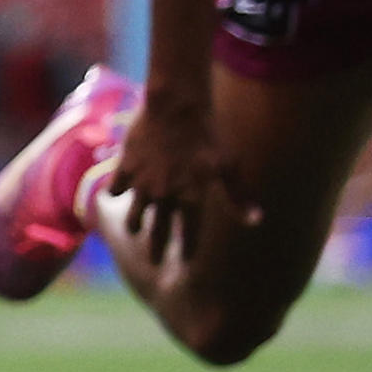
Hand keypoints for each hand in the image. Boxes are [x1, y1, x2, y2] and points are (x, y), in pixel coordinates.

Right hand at [101, 81, 251, 271]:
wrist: (176, 108)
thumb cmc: (208, 136)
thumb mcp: (228, 167)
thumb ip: (238, 197)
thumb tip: (256, 222)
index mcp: (191, 199)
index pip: (189, 235)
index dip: (188, 251)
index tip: (187, 263)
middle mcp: (165, 197)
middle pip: (158, 234)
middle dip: (157, 251)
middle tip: (154, 263)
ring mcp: (143, 185)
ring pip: (133, 217)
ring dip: (134, 226)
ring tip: (134, 230)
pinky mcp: (126, 168)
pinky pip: (115, 189)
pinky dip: (116, 193)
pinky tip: (116, 194)